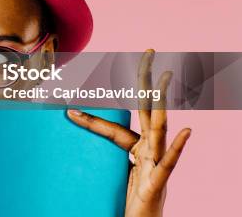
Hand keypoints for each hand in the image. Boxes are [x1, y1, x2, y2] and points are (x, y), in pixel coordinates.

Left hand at [67, 49, 190, 216]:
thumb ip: (95, 161)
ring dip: (162, 102)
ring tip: (165, 76)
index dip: (89, 120)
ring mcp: (155, 165)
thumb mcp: (108, 177)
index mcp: (136, 150)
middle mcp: (148, 152)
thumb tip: (66, 145)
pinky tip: (187, 130)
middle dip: (146, 82)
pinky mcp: (158, 184)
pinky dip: (178, 147)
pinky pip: (170, 163)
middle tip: (148, 52)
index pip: (112, 127)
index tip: (68, 112)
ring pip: (159, 129)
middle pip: (147, 111)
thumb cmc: (129, 203)